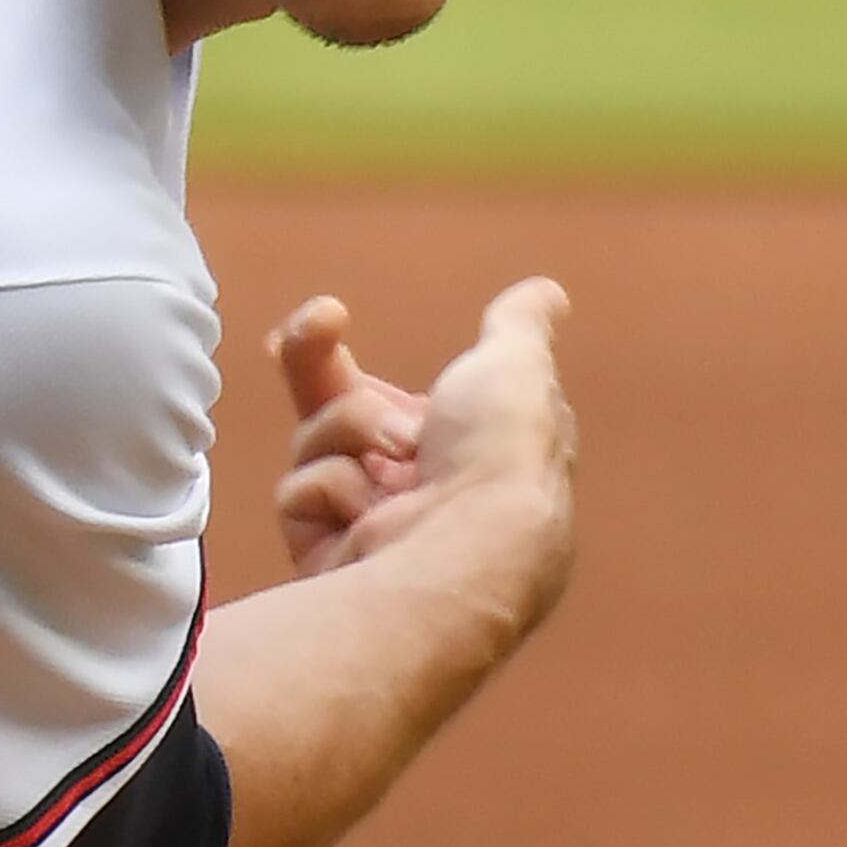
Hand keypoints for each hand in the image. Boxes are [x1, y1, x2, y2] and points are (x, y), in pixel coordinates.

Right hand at [267, 282, 579, 630]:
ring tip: (395, 458)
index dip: (357, 355)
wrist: (463, 549)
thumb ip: (519, 326)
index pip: (395, 395)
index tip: (328, 315)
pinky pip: (301, 493)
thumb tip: (546, 292)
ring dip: (349, 432)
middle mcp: (419, 489)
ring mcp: (370, 523)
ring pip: (319, 444)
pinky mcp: (327, 554)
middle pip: (339, 411)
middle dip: (318, 365)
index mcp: (464, 451)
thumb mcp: (517, 366)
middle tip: (317, 324)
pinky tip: (366, 514)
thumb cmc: (499, 458)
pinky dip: (330, 489)